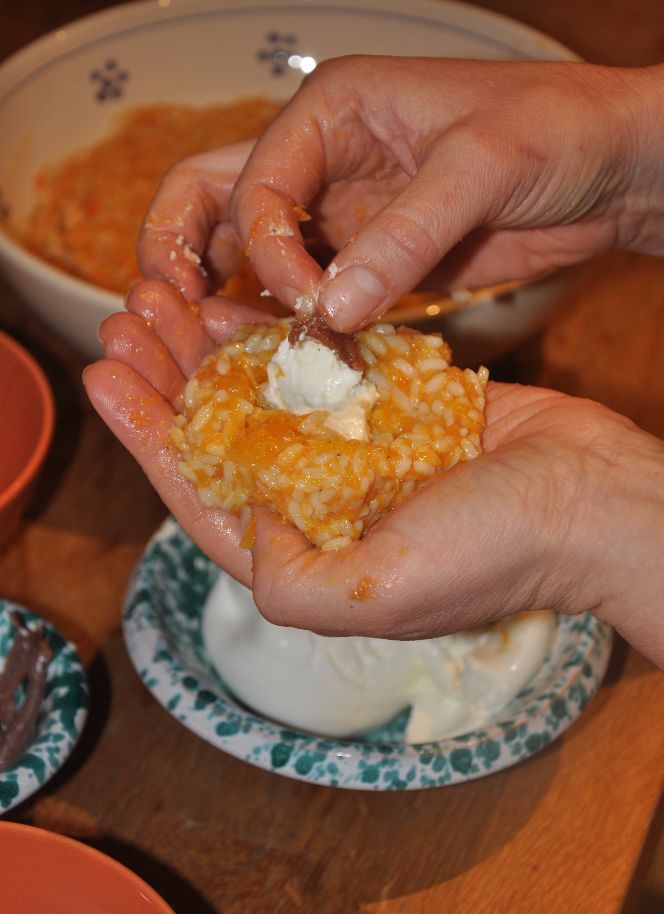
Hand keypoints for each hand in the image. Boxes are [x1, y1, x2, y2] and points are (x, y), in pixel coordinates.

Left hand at [83, 281, 663, 666]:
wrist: (591, 499)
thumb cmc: (495, 553)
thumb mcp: (377, 592)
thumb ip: (287, 581)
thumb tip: (242, 522)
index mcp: (305, 557)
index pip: (201, 495)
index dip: (147, 437)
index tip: (107, 376)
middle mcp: (321, 506)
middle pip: (222, 438)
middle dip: (168, 381)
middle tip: (127, 319)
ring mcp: (355, 453)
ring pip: (262, 396)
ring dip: (211, 350)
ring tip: (165, 298)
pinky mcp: (391, 409)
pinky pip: (317, 367)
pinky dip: (276, 338)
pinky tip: (237, 304)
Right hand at [137, 58, 663, 330]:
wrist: (610, 166)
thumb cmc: (553, 134)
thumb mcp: (478, 170)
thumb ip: (403, 237)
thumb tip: (331, 309)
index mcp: (333, 109)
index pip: (256, 180)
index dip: (263, 246)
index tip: (303, 299)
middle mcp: (323, 159)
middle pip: (216, 199)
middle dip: (186, 253)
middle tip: (172, 315)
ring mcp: (343, 212)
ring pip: (256, 253)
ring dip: (236, 300)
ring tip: (222, 353)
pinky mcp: (371, 258)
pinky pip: (312, 291)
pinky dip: (294, 323)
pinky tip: (292, 358)